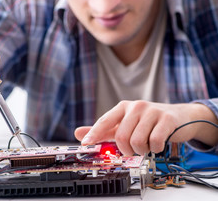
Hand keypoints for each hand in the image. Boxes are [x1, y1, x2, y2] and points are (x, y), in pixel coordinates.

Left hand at [74, 100, 217, 154]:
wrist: (179, 117)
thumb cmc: (147, 122)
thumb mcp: (124, 124)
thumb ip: (103, 130)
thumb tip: (78, 134)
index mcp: (123, 107)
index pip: (105, 121)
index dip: (94, 134)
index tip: (86, 144)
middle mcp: (136, 106)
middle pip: (122, 137)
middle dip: (127, 149)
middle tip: (134, 148)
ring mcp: (152, 111)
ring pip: (137, 141)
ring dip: (142, 150)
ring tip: (147, 144)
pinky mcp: (167, 119)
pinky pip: (155, 142)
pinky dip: (155, 149)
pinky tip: (157, 143)